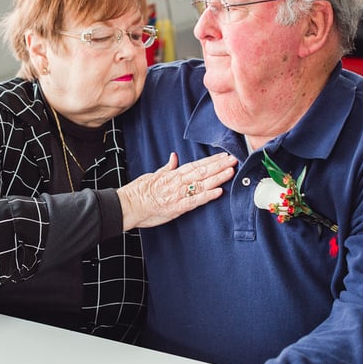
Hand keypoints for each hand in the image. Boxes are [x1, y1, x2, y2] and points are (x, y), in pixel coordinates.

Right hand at [118, 152, 236, 229]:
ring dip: (217, 177)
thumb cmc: (139, 192)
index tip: (224, 156)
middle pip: (202, 171)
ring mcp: (178, 194)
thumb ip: (167, 167)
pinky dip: (207, 196)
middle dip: (219, 165)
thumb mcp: (153, 175)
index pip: (196, 165)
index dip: (211, 160)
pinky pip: (194, 201)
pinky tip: (219, 192)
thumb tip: (174, 157)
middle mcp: (177, 182)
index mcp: (173, 175)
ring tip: (231, 171)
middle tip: (234, 159)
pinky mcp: (176, 207)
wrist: (128, 205)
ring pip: (201, 183)